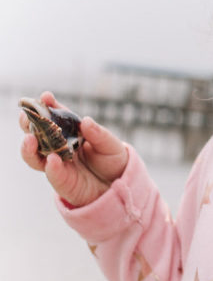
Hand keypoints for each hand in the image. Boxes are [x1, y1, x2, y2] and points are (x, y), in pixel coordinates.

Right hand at [19, 91, 127, 206]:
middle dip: (28, 124)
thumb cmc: (112, 160)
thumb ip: (98, 134)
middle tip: (26, 115)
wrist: (118, 184)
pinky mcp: (62, 181)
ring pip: (35, 156)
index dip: (48, 106)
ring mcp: (57, 164)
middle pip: (36, 134)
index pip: (55, 116)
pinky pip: (52, 174)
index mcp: (69, 132)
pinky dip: (51, 167)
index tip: (45, 96)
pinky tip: (53, 159)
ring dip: (29, 148)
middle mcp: (58, 146)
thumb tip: (85, 121)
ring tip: (30, 139)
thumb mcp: (111, 144)